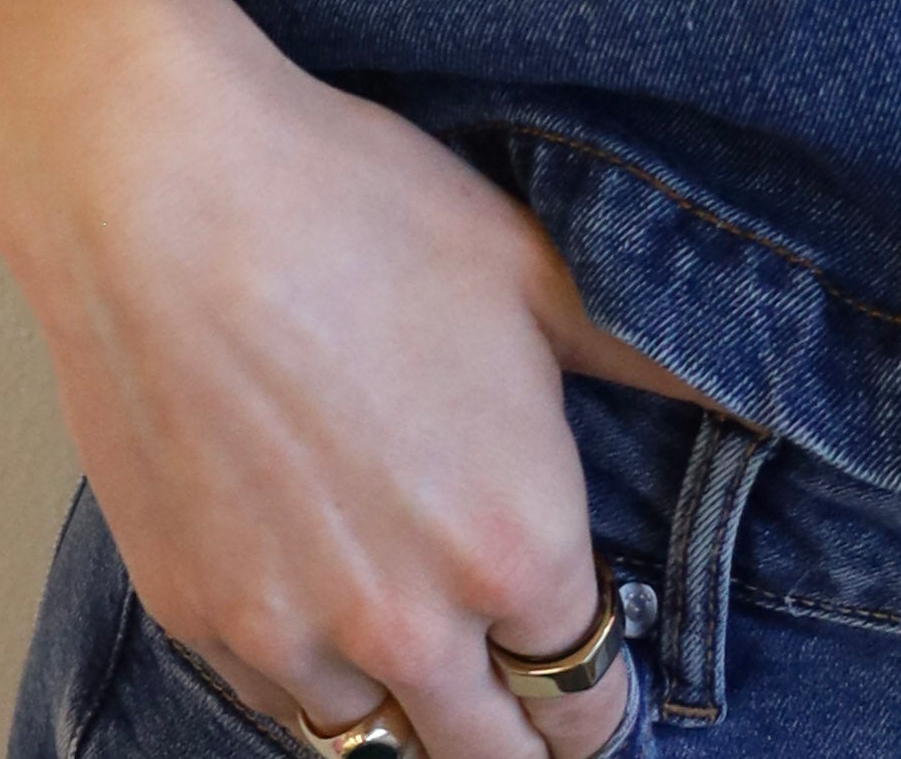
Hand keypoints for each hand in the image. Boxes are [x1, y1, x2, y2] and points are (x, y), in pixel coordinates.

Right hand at [0, 0, 689, 756]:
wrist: (162, 195)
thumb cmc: (354, 212)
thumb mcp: (531, 270)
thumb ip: (637, 360)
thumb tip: (738, 392)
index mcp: (513, 547)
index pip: (588, 695)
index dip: (602, 697)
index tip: (600, 690)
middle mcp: (407, 624)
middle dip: (522, 741)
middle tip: (531, 717)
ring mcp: (291, 634)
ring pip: (376, 745)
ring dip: (413, 718)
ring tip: (432, 678)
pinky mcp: (195, 614)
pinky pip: (277, 700)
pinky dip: (314, 683)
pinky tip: (329, 631)